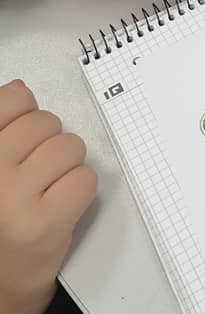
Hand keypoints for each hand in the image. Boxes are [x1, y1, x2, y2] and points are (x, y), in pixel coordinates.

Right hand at [0, 80, 96, 313]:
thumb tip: (21, 90)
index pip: (11, 99)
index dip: (24, 113)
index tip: (20, 137)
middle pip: (45, 122)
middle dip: (48, 143)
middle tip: (35, 174)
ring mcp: (14, 197)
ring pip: (70, 147)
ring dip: (67, 166)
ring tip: (47, 191)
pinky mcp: (44, 224)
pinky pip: (84, 178)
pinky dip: (79, 191)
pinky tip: (60, 207)